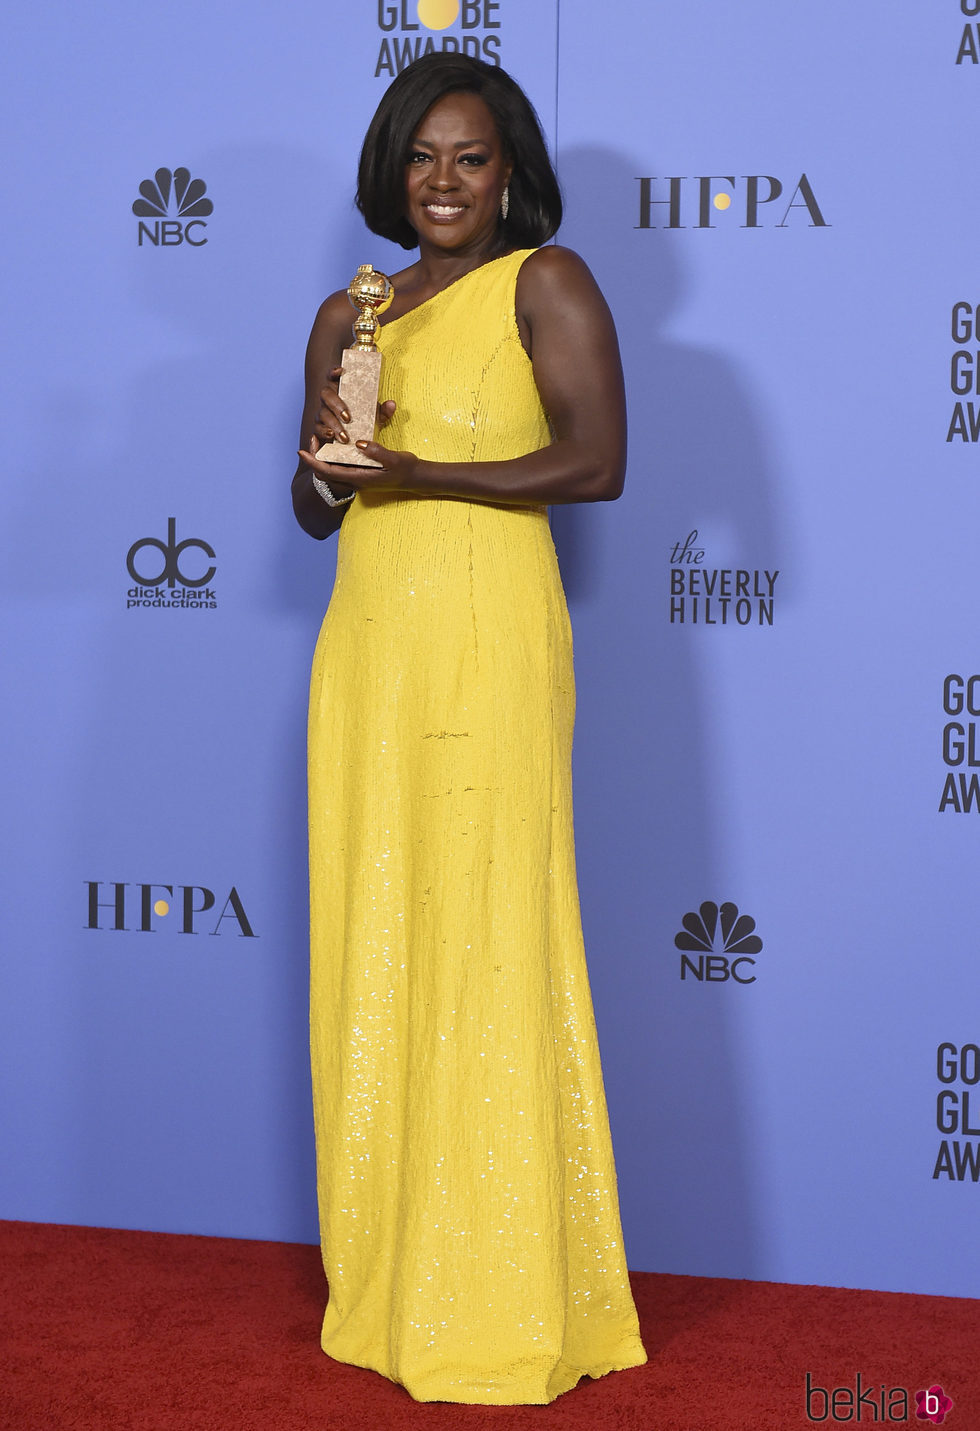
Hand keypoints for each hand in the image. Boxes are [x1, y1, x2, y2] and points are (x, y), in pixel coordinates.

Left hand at [296, 433, 421, 491]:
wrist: (415, 478)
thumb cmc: (406, 469)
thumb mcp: (394, 459)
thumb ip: (377, 452)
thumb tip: (359, 443)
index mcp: (359, 478)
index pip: (327, 472)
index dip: (313, 462)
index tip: (302, 450)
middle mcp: (355, 480)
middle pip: (324, 473)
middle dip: (314, 458)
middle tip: (312, 438)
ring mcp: (357, 478)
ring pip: (331, 471)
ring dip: (322, 458)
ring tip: (320, 440)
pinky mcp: (361, 474)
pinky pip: (340, 468)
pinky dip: (332, 458)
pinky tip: (335, 445)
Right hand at [311, 366, 396, 449]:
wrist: (349, 434)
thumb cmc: (361, 418)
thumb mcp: (373, 414)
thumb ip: (382, 410)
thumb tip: (391, 404)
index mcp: (339, 389)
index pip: (333, 376)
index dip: (334, 372)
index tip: (341, 370)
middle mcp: (328, 398)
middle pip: (326, 395)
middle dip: (336, 406)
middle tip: (347, 418)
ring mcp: (322, 411)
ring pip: (322, 414)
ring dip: (332, 424)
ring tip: (344, 436)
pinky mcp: (319, 426)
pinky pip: (317, 429)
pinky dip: (322, 433)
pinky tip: (330, 436)